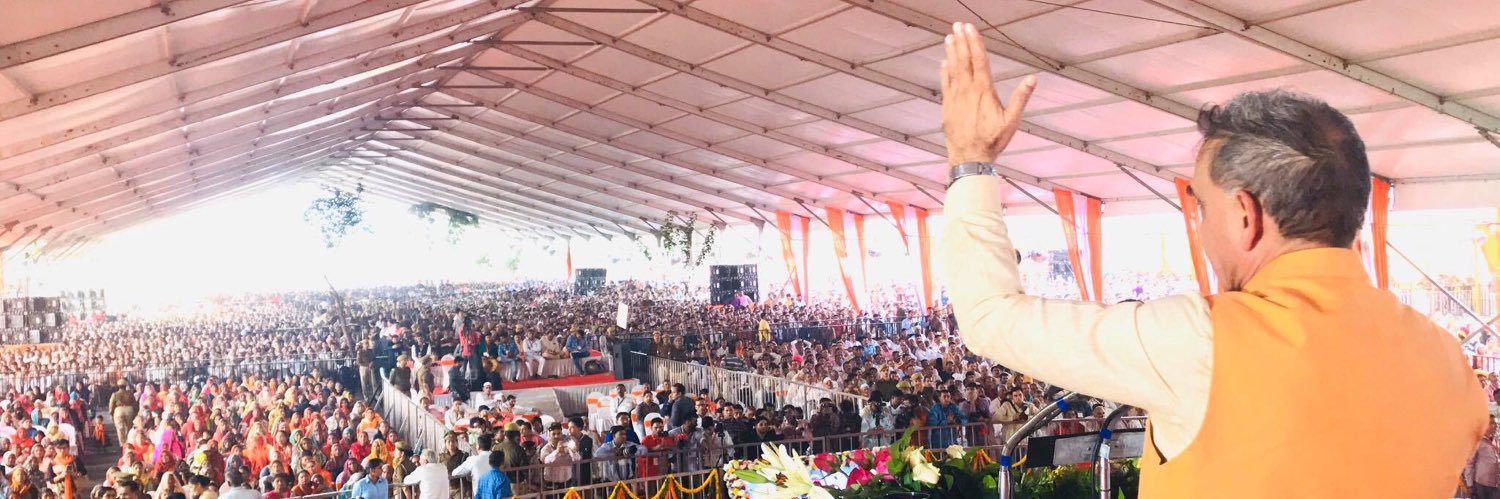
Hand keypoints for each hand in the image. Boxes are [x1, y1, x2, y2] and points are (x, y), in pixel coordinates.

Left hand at [941, 22, 1036, 164]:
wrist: (968, 157)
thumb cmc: (992, 140)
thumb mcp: (1012, 121)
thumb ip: (1021, 98)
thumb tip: (1032, 79)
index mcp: (984, 91)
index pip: (979, 60)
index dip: (974, 43)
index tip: (970, 29)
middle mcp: (967, 90)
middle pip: (964, 60)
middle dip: (961, 41)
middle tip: (957, 25)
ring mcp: (955, 97)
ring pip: (953, 69)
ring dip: (951, 52)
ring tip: (949, 37)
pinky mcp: (947, 106)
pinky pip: (945, 84)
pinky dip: (944, 71)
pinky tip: (944, 62)